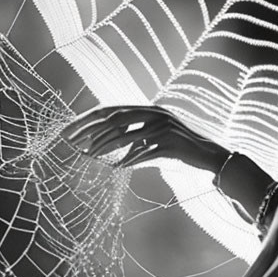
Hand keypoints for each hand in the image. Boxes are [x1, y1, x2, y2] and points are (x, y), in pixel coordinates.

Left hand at [61, 105, 227, 171]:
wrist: (211, 159)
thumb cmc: (179, 153)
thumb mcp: (153, 144)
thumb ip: (132, 143)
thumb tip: (104, 154)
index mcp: (149, 109)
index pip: (111, 109)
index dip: (86, 119)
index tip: (66, 131)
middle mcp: (156, 113)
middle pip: (115, 116)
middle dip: (88, 127)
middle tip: (67, 140)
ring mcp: (165, 126)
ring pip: (127, 132)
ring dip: (104, 144)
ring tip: (86, 155)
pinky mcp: (173, 142)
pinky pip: (145, 150)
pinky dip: (130, 159)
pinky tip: (118, 167)